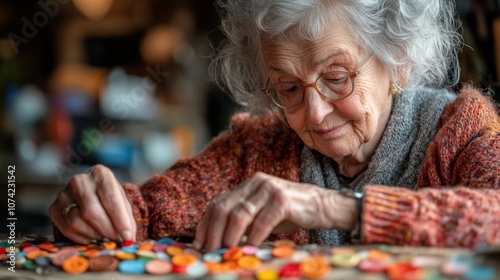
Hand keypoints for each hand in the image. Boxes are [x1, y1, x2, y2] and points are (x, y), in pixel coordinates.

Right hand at [49, 165, 135, 243]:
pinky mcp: (54, 208)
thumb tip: (128, 239)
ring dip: (94, 235)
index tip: (127, 237)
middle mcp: (80, 181)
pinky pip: (66, 229)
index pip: (111, 199)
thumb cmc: (109, 198)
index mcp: (100, 174)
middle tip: (116, 240)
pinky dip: (82, 238)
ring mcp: (63, 194)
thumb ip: (126, 219)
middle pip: (92, 211)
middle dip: (106, 230)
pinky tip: (92, 236)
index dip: (120, 221)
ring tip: (104, 236)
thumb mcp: (122, 202)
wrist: (91, 194)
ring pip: (76, 222)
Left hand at [193, 172, 355, 250]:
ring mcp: (269, 189)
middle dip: (214, 233)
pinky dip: (253, 238)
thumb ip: (242, 222)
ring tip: (227, 252)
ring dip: (230, 237)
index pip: (217, 203)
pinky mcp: (282, 199)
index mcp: (247, 185)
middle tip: (211, 252)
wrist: (322, 206)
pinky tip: (250, 248)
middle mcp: (255, 183)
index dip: (205, 225)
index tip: (199, 244)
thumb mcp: (261, 215)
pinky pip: (262, 222)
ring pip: (239, 215)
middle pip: (223, 208)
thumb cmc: (290, 213)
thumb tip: (218, 242)